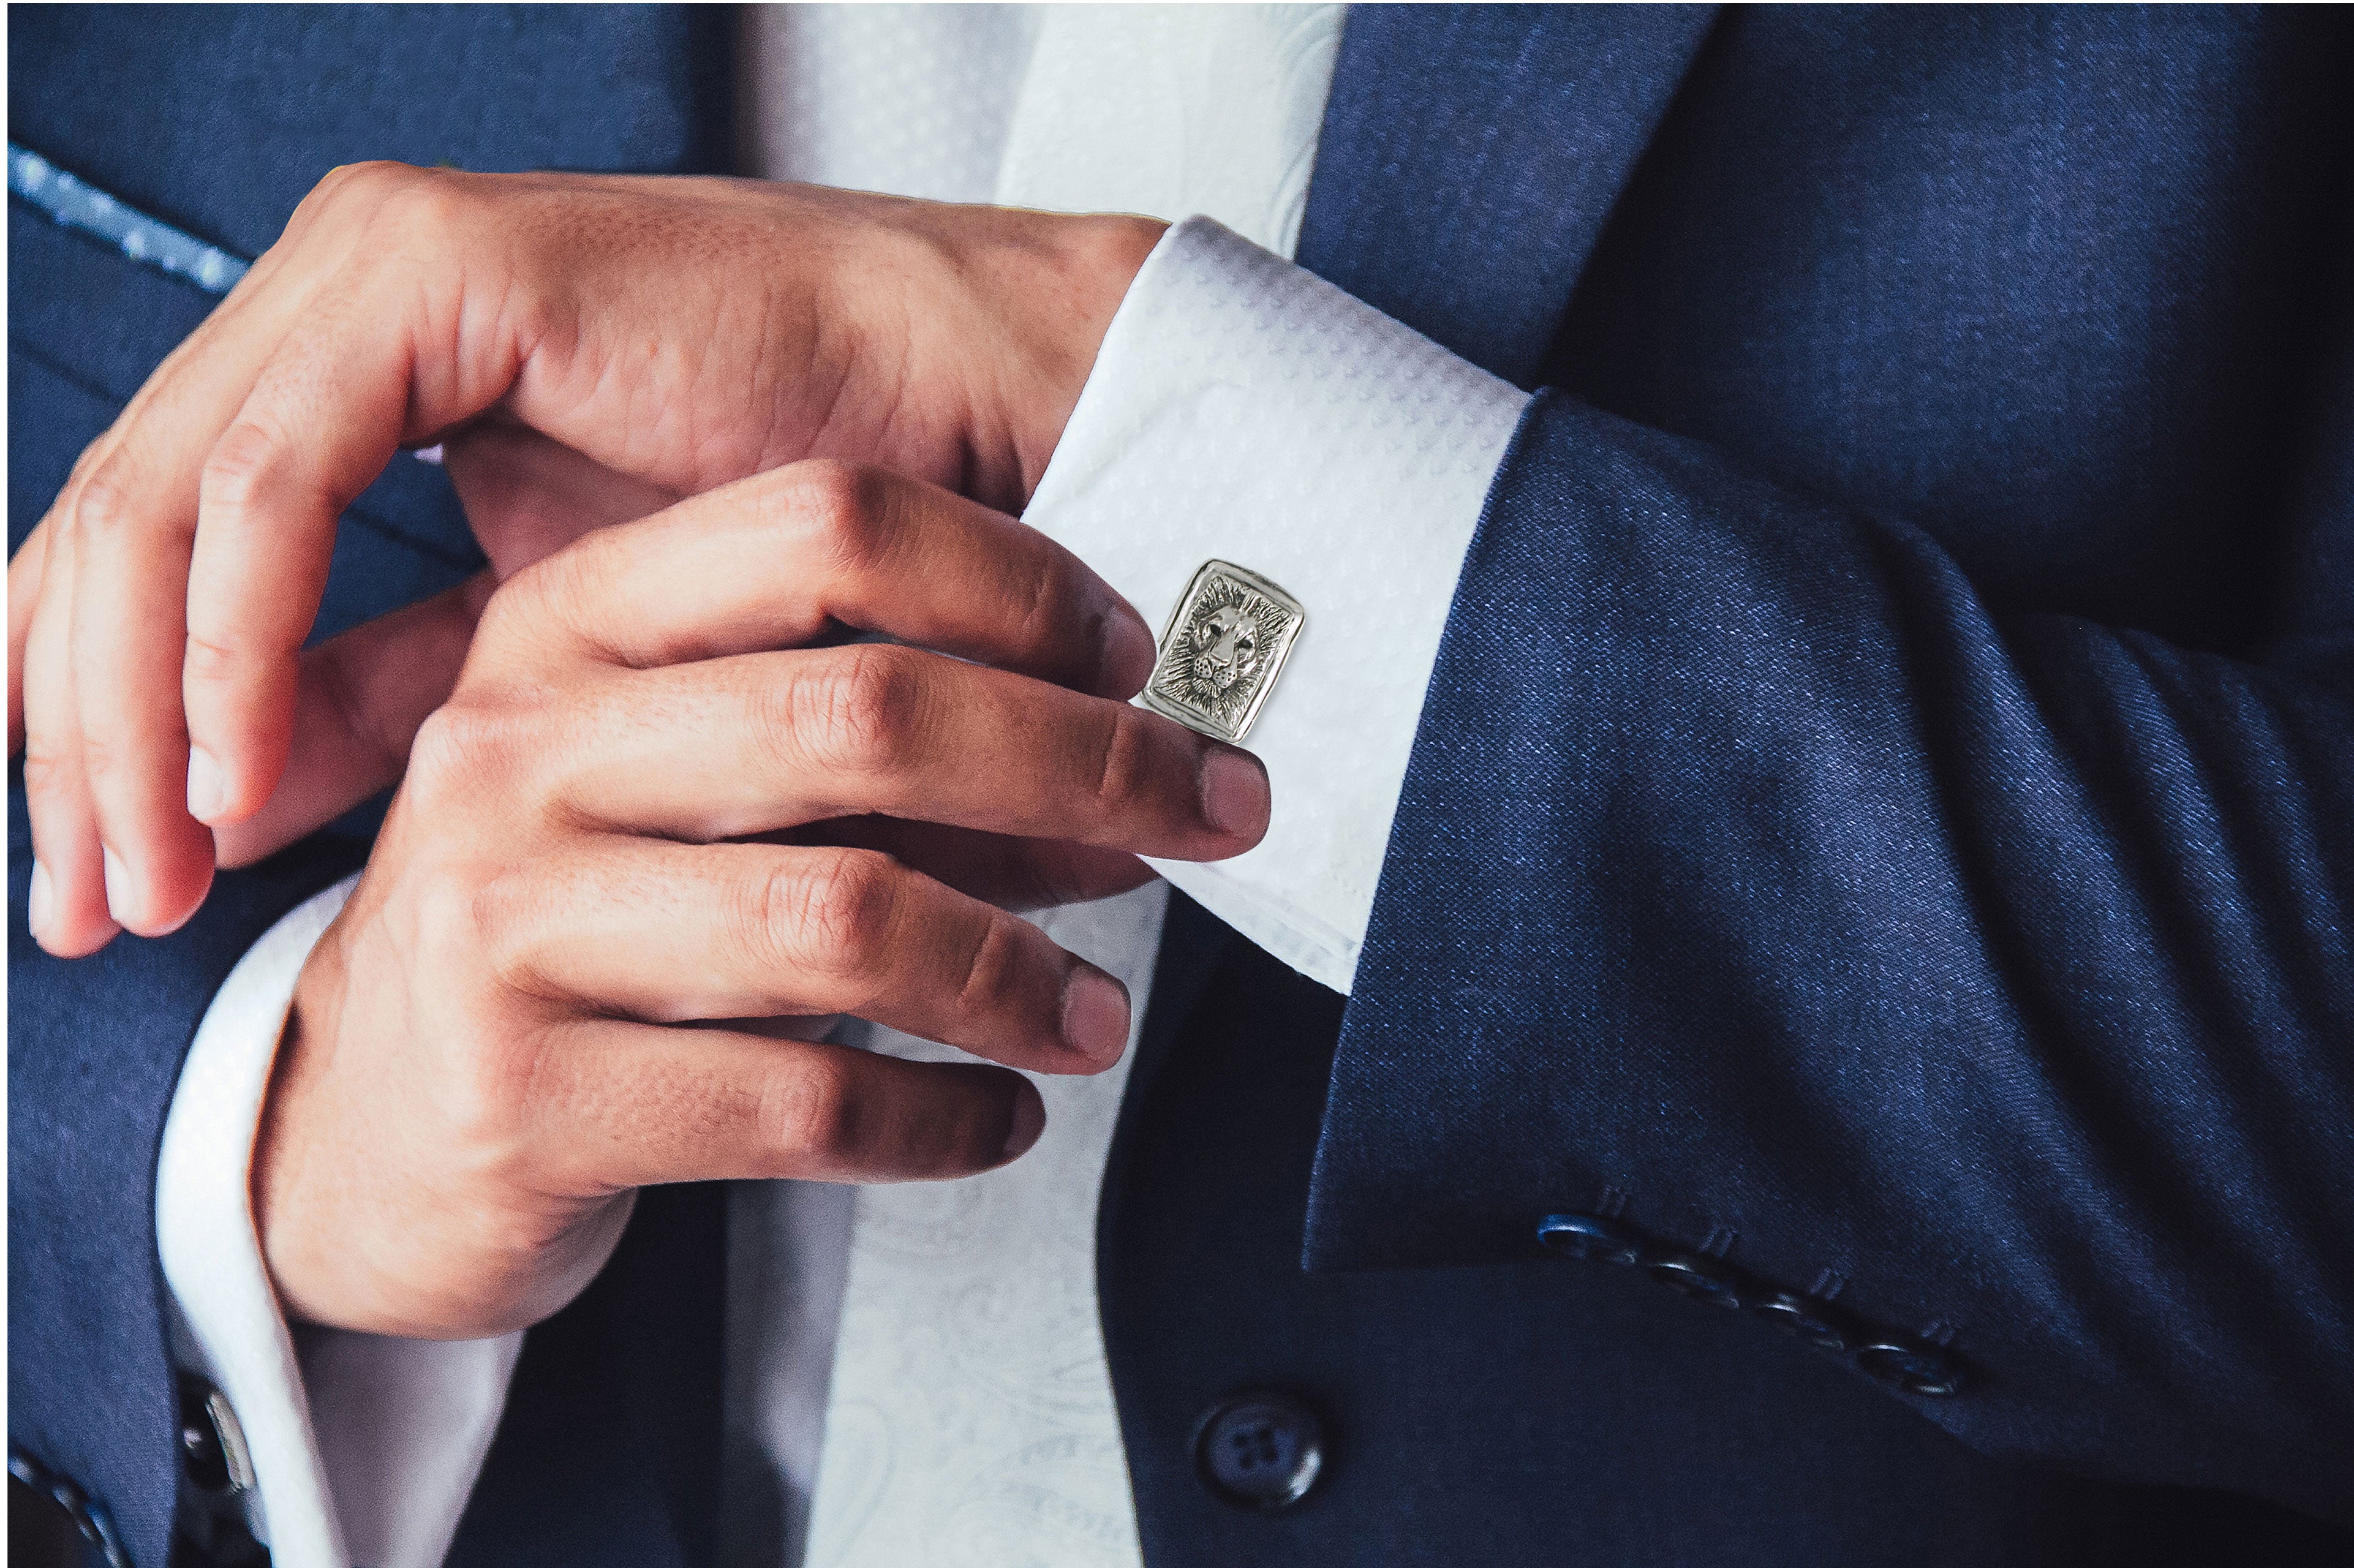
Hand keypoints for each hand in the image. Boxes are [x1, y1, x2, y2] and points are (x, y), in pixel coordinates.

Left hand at [8, 165, 1163, 954]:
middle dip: (80, 738)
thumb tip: (233, 797)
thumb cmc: (794, 521)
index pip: (150, 549)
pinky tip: (242, 767)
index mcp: (347, 371)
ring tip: (153, 870)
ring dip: (135, 706)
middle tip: (83, 911)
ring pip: (160, 501)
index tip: (90, 885)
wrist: (967, 406)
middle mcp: (337, 305)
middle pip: (119, 529)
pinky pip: (276, 472)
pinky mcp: (440, 275)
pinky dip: (238, 631)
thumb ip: (380, 690)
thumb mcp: (540, 646)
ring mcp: (378, 271)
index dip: (94, 718)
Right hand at [257, 460, 1269, 1338]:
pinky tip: (1000, 1121)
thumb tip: (1130, 757)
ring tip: (1101, 1013)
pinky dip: (943, 1119)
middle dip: (1086, 765)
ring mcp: (503, 924)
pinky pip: (804, 1102)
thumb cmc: (577, 930)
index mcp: (564, 626)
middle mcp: (515, 749)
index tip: (1144, 663)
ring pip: (846, 917)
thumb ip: (859, 751)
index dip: (1020, 582)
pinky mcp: (521, 1099)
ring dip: (1023, 971)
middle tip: (1215, 814)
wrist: (367, 1131)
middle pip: (864, 713)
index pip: (824, 528)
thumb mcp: (681, 792)